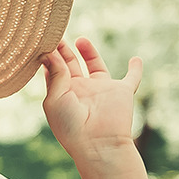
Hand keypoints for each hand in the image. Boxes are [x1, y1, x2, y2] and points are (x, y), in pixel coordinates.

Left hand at [41, 38, 141, 163]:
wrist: (97, 143)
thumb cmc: (70, 125)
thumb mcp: (55, 98)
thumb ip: (56, 74)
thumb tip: (50, 52)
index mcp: (62, 94)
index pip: (54, 71)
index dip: (49, 57)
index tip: (42, 42)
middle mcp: (80, 91)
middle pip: (71, 66)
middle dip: (64, 51)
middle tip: (55, 35)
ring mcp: (101, 90)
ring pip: (95, 66)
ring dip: (89, 52)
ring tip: (80, 39)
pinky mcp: (122, 92)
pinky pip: (132, 78)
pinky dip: (135, 69)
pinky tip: (136, 59)